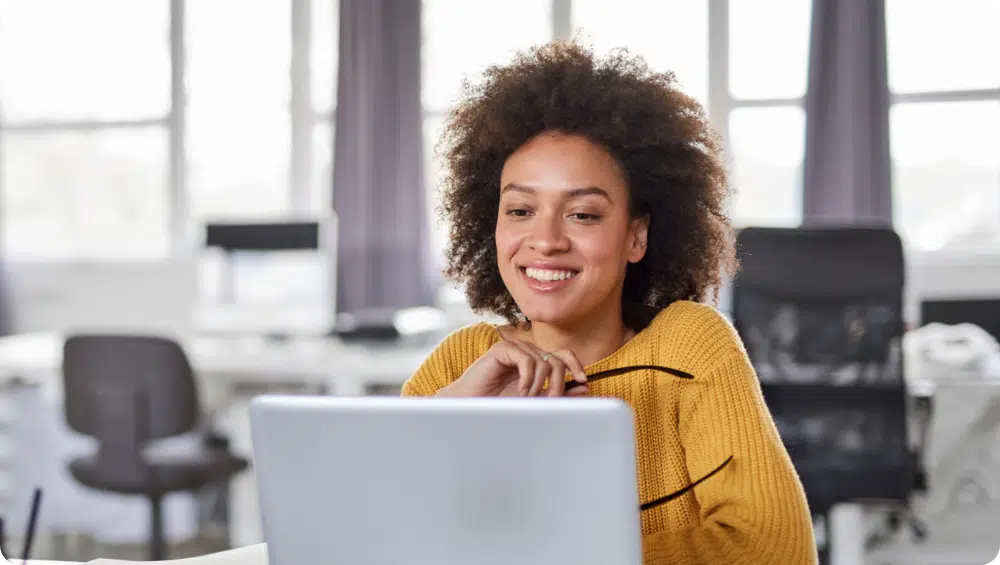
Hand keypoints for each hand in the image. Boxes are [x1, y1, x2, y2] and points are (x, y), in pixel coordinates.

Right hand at [437, 340, 588, 396]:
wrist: (470, 405)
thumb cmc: (499, 404)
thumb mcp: (534, 401)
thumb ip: (557, 394)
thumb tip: (584, 387)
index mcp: (536, 362)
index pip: (563, 355)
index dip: (575, 365)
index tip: (583, 381)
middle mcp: (528, 352)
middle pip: (556, 359)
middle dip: (559, 383)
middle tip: (551, 401)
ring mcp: (515, 349)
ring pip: (543, 361)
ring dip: (540, 385)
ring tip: (528, 399)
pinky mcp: (502, 349)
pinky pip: (527, 359)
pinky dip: (528, 378)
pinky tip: (520, 391)